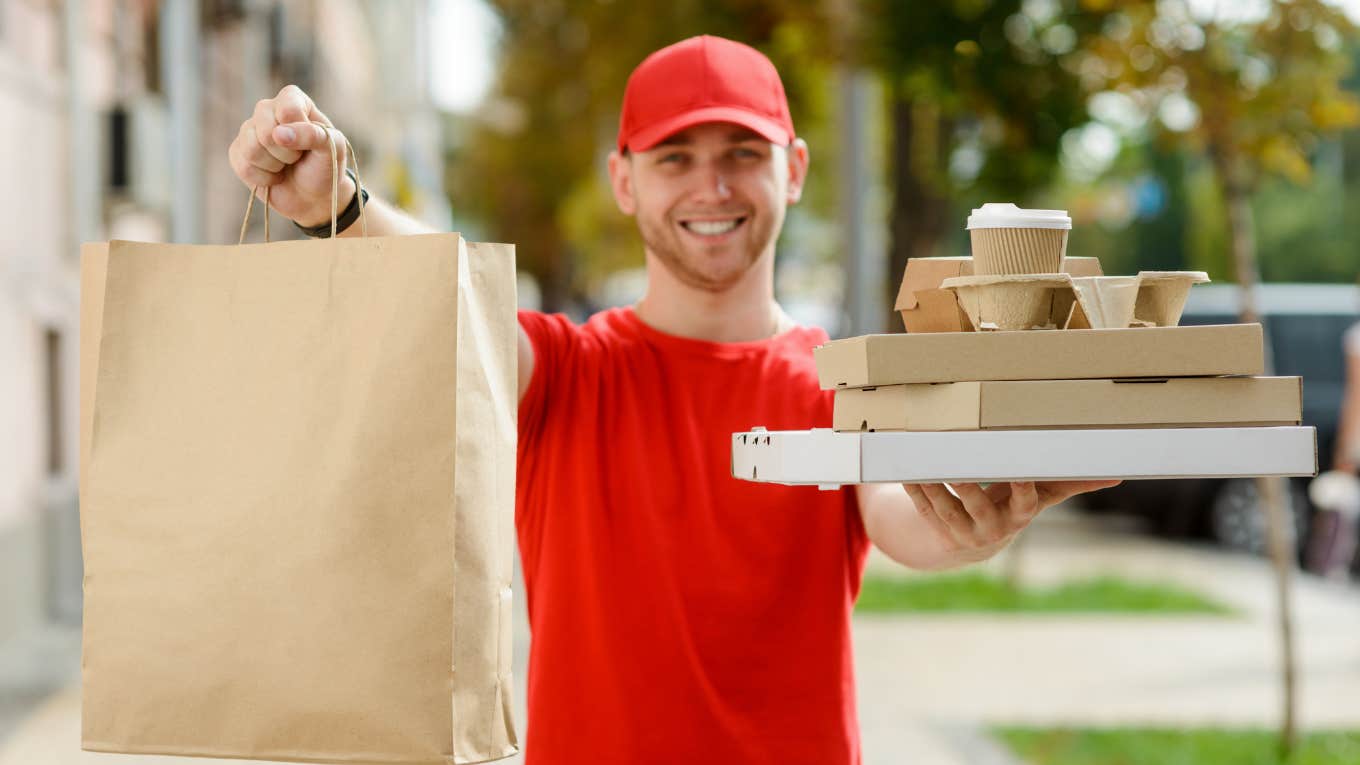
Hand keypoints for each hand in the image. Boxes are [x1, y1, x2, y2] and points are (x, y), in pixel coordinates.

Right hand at [227, 84, 356, 227]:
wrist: (313, 196)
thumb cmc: (324, 166)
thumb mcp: (332, 148)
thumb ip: (312, 134)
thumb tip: (279, 133)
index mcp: (293, 99)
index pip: (288, 108)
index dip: (300, 132)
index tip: (311, 143)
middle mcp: (267, 109)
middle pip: (266, 130)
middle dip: (287, 153)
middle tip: (298, 158)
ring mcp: (249, 129)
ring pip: (252, 148)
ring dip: (275, 166)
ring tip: (286, 165)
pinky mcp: (238, 152)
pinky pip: (244, 166)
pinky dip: (264, 179)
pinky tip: (274, 175)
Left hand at [902, 480, 1120, 561]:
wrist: (975, 541)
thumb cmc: (1012, 507)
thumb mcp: (1039, 497)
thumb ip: (1069, 484)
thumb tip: (1117, 475)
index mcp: (1019, 516)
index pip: (1024, 503)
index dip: (1021, 489)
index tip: (1017, 471)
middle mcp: (992, 528)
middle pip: (976, 506)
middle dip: (965, 486)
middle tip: (955, 465)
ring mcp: (963, 533)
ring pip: (943, 509)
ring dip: (930, 486)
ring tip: (919, 463)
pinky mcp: (939, 532)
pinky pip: (924, 511)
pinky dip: (915, 492)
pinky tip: (906, 472)